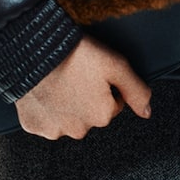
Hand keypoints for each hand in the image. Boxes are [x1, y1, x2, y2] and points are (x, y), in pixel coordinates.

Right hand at [15, 34, 151, 139]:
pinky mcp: (33, 125)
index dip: (105, 85)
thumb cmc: (73, 54)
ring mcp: (54, 130)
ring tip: (57, 81)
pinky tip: (43, 90)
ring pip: (66, 118)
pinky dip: (44, 108)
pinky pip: (43, 119)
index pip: (112, 103)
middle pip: (89, 114)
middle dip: (85, 98)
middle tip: (74, 74)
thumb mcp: (115, 65)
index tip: (92, 72)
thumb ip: (136, 90)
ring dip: (64, 105)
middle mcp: (79, 130)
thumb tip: (147, 112)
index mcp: (102, 116)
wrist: (31, 49)